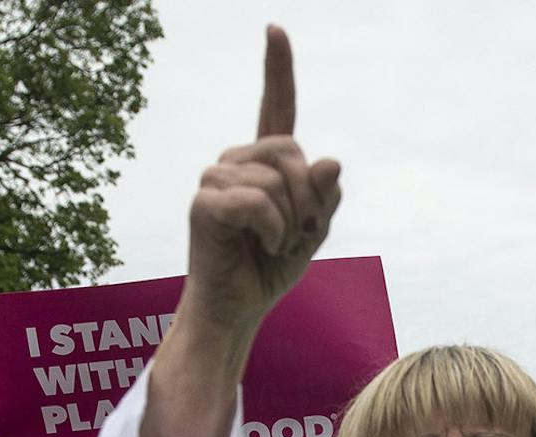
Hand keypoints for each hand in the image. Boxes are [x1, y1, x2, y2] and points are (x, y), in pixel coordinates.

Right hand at [180, 27, 342, 341]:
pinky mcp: (204, 204)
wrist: (239, 307)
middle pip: (291, 151)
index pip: (275, 108)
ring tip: (273, 244)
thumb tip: (331, 160)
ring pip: (277, 180)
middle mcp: (235, 163)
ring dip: (290, 221)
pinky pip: (259, 202)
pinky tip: (261, 245)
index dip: (277, 69)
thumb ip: (325, 197)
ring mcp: (215, 180)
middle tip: (297, 233)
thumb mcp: (313, 231)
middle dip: (308, 197)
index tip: (275, 29)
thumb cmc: (270, 268)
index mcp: (263, 164)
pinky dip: (273, 229)